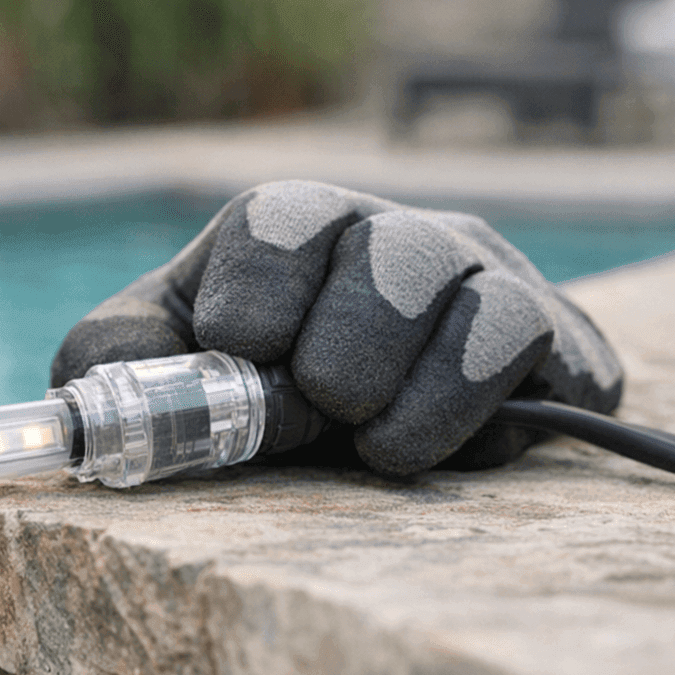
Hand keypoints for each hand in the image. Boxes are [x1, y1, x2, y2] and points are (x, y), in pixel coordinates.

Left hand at [53, 180, 622, 474]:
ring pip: (482, 302)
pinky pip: (547, 351)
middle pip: (394, 255)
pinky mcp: (558, 341)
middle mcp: (394, 235)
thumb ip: (116, 362)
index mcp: (292, 229)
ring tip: (375, 453)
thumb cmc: (237, 396)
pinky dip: (486, 415)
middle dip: (344, 357)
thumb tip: (120, 389)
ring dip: (419, 396)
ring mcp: (484, 280)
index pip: (282, 219)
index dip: (260, 292)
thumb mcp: (149, 373)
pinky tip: (439, 454)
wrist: (335, 449)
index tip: (237, 352)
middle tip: (321, 414)